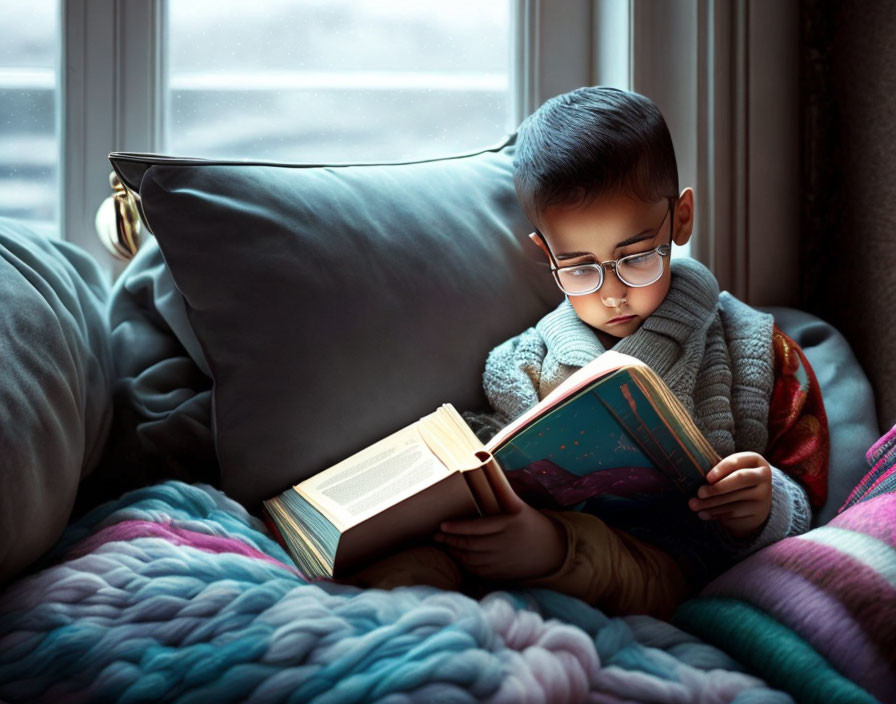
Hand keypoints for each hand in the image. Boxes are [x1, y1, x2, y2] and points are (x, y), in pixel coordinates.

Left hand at [435, 481, 565, 580]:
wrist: (554, 551)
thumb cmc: (533, 523)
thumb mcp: (520, 506)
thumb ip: (503, 492)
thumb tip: (487, 464)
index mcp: (508, 525)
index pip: (477, 527)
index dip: (457, 528)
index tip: (442, 525)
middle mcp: (503, 545)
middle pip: (470, 545)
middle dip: (449, 541)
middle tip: (435, 536)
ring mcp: (502, 561)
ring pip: (471, 560)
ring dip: (454, 553)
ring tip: (442, 545)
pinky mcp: (502, 574)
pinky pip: (478, 571)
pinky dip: (465, 565)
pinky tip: (457, 557)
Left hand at [689, 452, 772, 538]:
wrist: (756, 501)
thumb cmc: (736, 479)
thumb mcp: (732, 470)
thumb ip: (719, 470)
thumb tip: (697, 477)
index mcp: (756, 461)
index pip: (738, 461)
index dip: (721, 468)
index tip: (707, 477)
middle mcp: (763, 478)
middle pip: (739, 479)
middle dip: (716, 487)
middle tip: (699, 493)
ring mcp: (763, 497)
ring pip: (735, 500)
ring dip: (711, 504)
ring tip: (694, 505)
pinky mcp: (757, 513)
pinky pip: (734, 514)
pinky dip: (716, 514)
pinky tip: (704, 513)